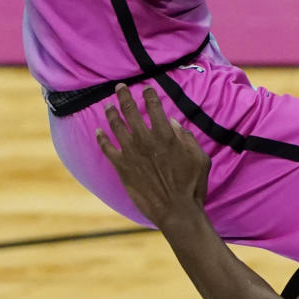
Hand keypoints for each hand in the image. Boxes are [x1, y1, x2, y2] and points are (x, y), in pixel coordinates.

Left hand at [96, 84, 209, 229]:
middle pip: (131, 111)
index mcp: (166, 135)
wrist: (176, 210)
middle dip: (124, 96)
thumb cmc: (192, 185)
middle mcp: (146, 140)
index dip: (149, 95)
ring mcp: (131, 154)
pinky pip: (107, 149)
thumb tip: (173, 122)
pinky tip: (98, 131)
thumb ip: (186, 137)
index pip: (154, 106)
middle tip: (119, 87)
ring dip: (111, 113)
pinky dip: (101, 138)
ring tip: (108, 105)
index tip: (146, 89)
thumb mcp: (200, 158)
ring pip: (116, 126)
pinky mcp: (122, 168)